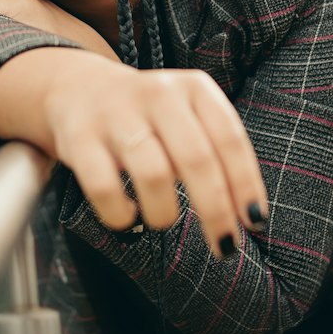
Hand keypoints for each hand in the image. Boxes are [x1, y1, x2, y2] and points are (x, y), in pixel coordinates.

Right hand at [0, 50, 268, 256]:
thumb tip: (249, 215)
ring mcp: (116, 114)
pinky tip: (127, 216)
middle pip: (196, 158)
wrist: (78, 88)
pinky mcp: (79, 138)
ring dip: (165, 213)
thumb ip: (217, 151)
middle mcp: (157, 94)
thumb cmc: (151, 117)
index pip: (229, 138)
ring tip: (163, 221)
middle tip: (224, 246)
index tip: (254, 221)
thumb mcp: (189, 115)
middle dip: (215, 210)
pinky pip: (104, 187)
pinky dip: (120, 214)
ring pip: (153, 174)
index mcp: (194, 88)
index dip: (245, 184)